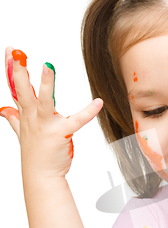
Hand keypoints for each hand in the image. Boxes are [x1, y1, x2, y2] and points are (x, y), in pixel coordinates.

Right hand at [0, 47, 102, 178]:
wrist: (41, 175)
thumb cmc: (35, 154)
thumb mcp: (21, 133)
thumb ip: (13, 119)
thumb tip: (4, 109)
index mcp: (26, 115)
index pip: (17, 88)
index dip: (13, 69)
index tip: (10, 51)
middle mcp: (33, 118)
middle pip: (24, 91)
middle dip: (19, 71)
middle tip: (16, 52)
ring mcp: (45, 126)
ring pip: (44, 101)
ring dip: (46, 84)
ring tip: (48, 66)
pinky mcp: (61, 134)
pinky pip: (76, 120)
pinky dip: (88, 112)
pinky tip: (98, 103)